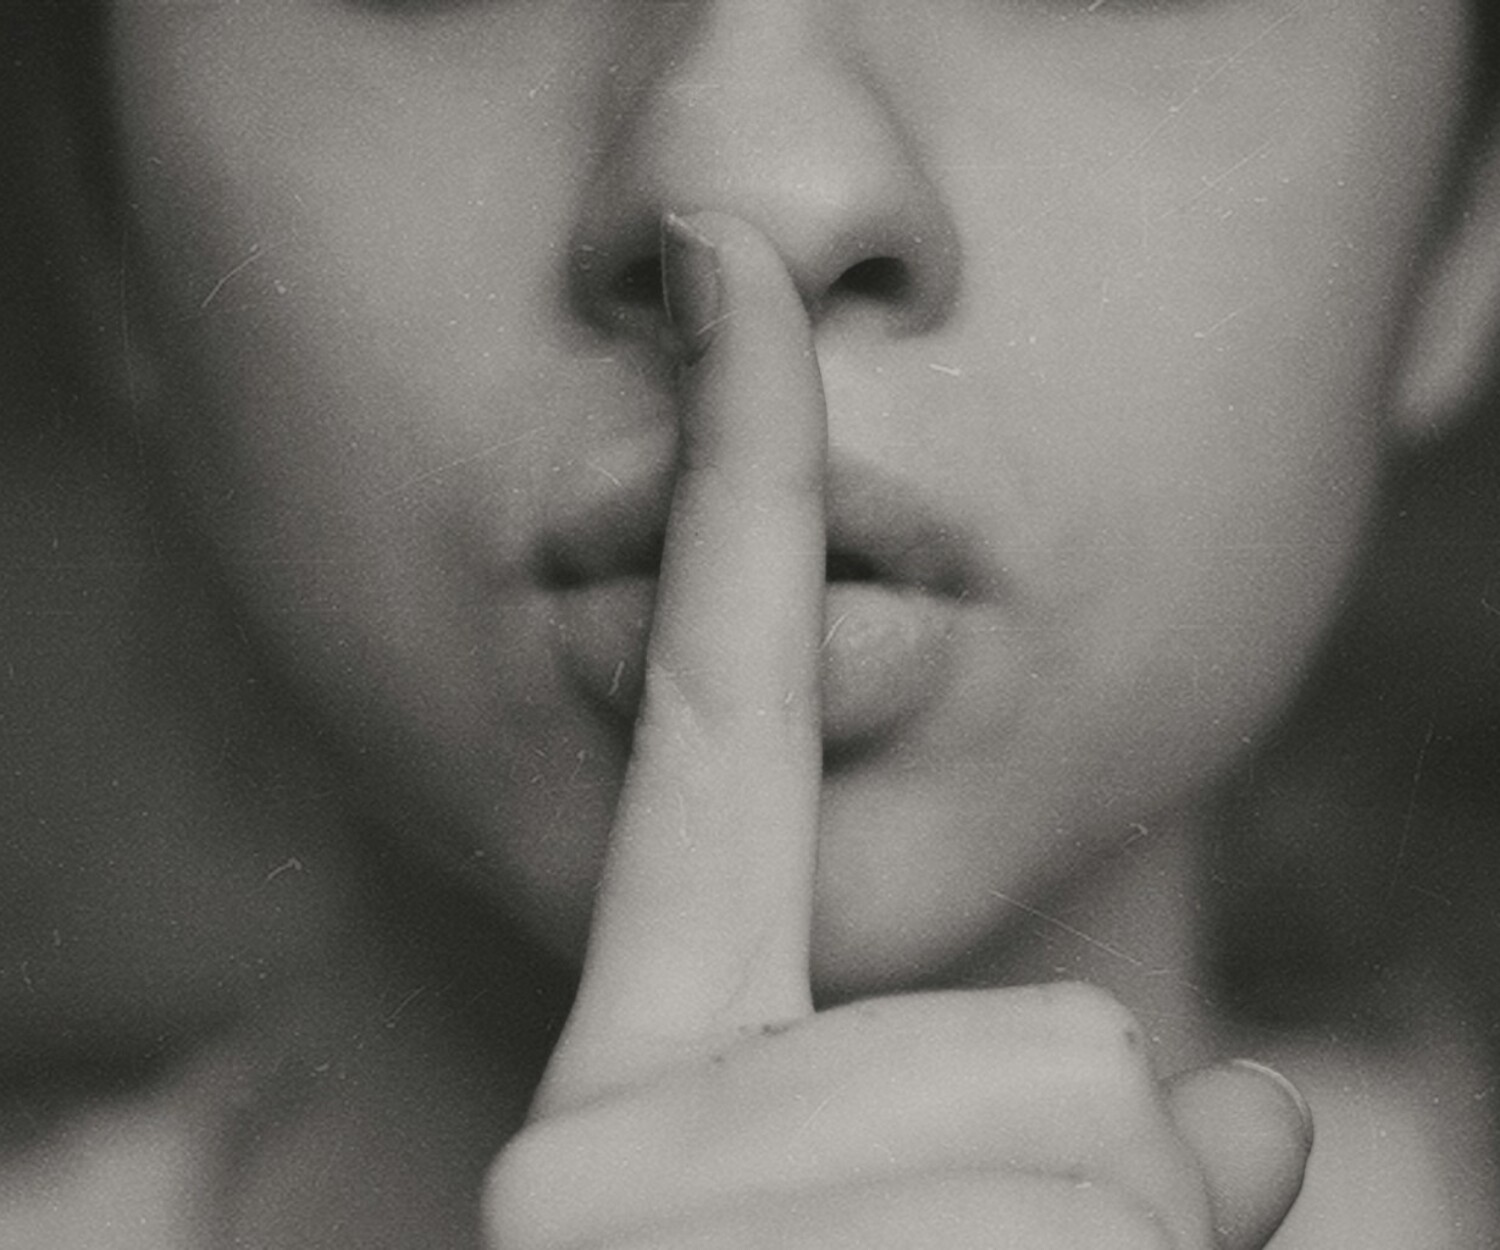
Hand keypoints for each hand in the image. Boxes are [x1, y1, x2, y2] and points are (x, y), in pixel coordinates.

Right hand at [484, 212, 1310, 1248]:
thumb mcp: (941, 1245)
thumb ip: (1078, 1137)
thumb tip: (1273, 1111)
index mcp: (645, 1079)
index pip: (711, 720)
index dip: (733, 486)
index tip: (723, 272)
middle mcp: (606, 1126)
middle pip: (1047, 1018)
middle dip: (1089, 1166)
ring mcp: (646, 1196)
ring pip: (1102, 1102)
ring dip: (1103, 1247)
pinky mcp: (666, 1238)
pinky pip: (1125, 1201)